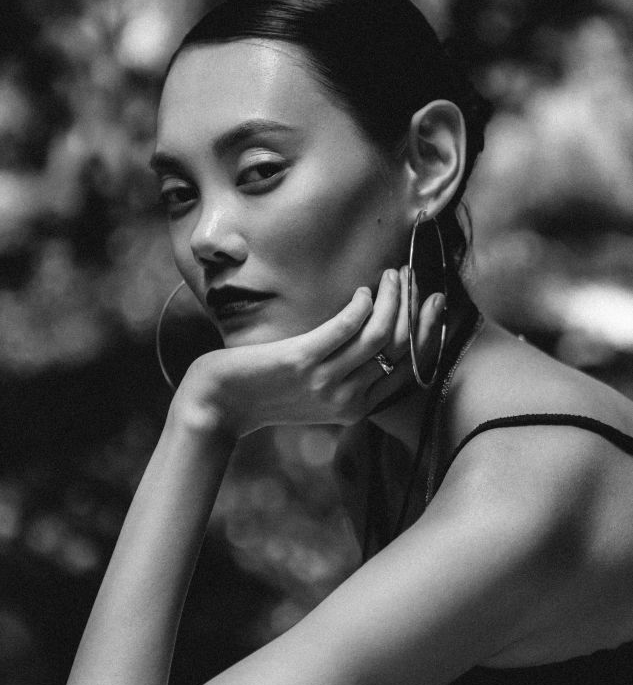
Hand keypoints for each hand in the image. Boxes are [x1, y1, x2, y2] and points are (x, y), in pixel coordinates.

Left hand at [173, 267, 444, 438]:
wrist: (221, 404)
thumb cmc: (267, 393)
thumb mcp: (316, 395)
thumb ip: (348, 377)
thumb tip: (376, 338)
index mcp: (357, 408)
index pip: (409, 367)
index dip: (427, 330)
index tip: (433, 300)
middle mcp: (348, 398)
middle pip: (400, 347)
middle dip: (414, 306)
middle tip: (411, 278)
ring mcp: (325, 381)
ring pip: (380, 334)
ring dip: (391, 297)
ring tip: (390, 276)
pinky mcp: (301, 360)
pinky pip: (345, 326)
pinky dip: (360, 304)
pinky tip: (361, 291)